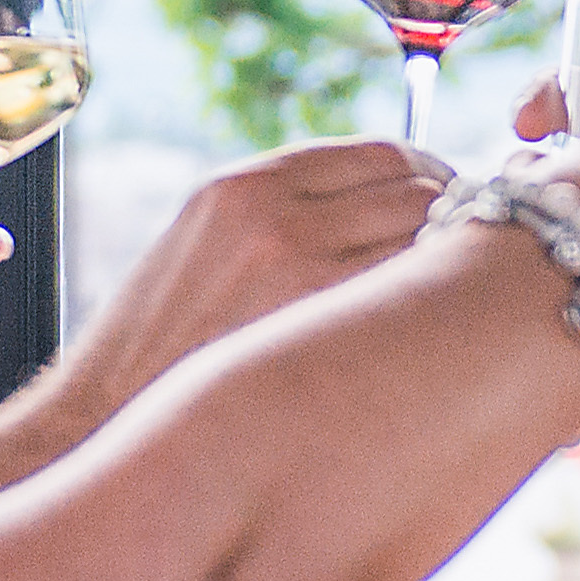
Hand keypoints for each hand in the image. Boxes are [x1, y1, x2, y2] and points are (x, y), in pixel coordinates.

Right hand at [0, 138, 446, 495]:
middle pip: (421, 186)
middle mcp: (275, 209)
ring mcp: (300, 264)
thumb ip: (289, 223)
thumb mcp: (206, 254)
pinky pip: (416, 293)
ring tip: (467, 302)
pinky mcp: (318, 322)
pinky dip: (444, 305)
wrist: (100, 427)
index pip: (385, 154)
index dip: (435, 180)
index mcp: (245, 185)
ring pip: (431, 235)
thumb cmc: (162, 358)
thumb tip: (387, 218)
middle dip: (462, 219)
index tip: (458, 210)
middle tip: (479, 260)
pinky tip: (448, 337)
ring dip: (462, 262)